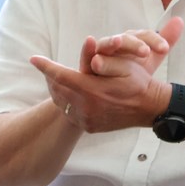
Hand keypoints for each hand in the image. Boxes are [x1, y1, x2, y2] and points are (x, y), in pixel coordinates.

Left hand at [30, 18, 182, 131]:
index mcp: (93, 91)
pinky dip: (65, 101)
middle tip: (47, 65)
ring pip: (61, 101)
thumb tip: (92, 60)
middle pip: (58, 88)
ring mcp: (87, 120)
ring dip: (56, 88)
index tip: (33, 58)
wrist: (151, 108)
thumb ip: (106, 62)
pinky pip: (69, 113)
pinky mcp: (89, 127)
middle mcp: (87, 108)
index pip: (62, 76)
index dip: (46, 66)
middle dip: (51, 75)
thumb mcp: (126, 67)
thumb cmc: (139, 83)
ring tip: (55, 77)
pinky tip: (68, 92)